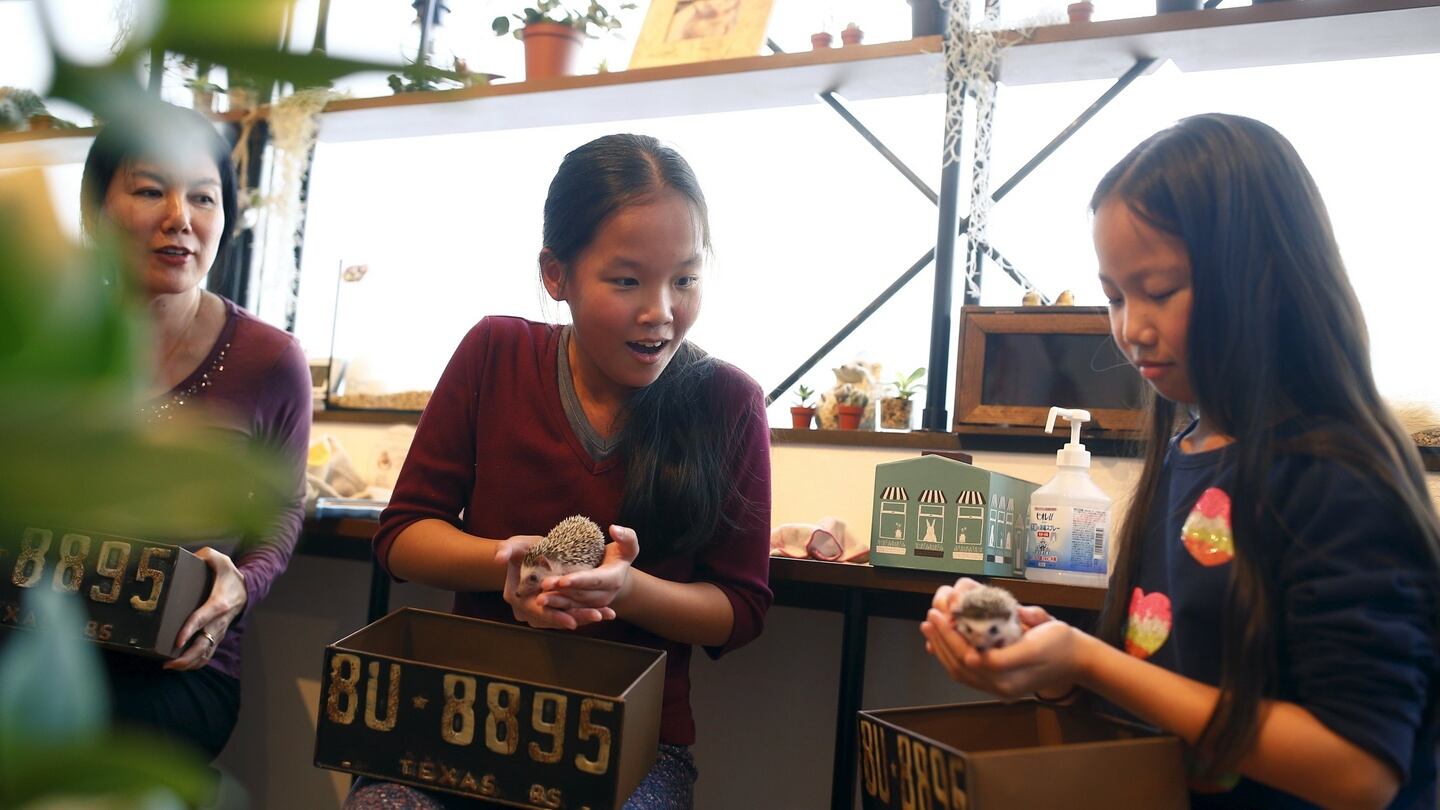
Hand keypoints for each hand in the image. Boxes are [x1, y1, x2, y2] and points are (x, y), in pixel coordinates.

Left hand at [165, 547, 245, 671]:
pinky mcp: (217, 637)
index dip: (190, 630)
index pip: (202, 618)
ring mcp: (219, 631)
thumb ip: (206, 555)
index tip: (177, 641)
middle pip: (204, 644)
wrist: (246, 589)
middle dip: (187, 657)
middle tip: (168, 663)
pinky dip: (195, 663)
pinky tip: (181, 665)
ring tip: (170, 666)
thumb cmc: (229, 575)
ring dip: (189, 663)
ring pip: (206, 653)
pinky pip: (207, 654)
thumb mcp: (220, 559)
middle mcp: (219, 621)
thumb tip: (190, 555)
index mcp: (218, 603)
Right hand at [497, 535, 614, 629]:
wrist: (536, 552)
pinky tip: (606, 612)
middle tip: (597, 616)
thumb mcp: (517, 544)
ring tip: (606, 614)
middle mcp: (526, 610)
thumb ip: (507, 548)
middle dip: (575, 617)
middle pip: (553, 618)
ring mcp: (540, 612)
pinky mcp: (554, 610)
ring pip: (563, 618)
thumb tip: (498, 558)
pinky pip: (570, 614)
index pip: (535, 612)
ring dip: (585, 617)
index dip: (554, 617)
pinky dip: (587, 613)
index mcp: (516, 597)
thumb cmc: (525, 548)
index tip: (571, 621)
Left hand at [538, 524, 638, 612]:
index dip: (579, 580)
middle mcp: (605, 596)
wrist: (616, 572)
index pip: (596, 580)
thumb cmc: (619, 554)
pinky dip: (556, 608)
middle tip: (544, 585)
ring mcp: (594, 604)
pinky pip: (569, 610)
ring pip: (573, 605)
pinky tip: (542, 604)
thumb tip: (614, 529)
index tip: (564, 579)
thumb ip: (626, 536)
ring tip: (540, 598)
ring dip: (556, 602)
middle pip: (581, 594)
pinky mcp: (584, 608)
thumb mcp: (628, 543)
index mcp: (614, 579)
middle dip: (562, 591)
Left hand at [920, 577, 1079, 699]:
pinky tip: (939, 643)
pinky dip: (950, 659)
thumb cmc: (1062, 643)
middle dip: (942, 640)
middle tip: (930, 617)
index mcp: (1012, 676)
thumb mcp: (1044, 633)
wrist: (1078, 660)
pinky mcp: (997, 685)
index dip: (952, 638)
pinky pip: (966, 676)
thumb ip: (1018, 639)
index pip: (971, 658)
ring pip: (960, 673)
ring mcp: (999, 689)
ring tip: (929, 628)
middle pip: (961, 666)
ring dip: (941, 649)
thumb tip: (988, 643)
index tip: (941, 616)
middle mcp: (1002, 687)